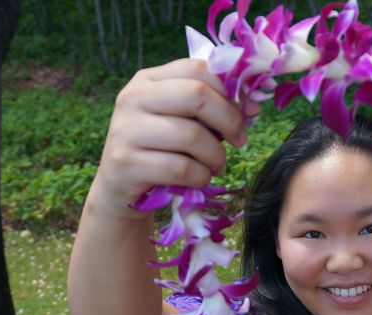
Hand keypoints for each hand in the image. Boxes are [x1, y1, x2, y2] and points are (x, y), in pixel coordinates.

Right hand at [89, 59, 258, 218]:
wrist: (119, 189)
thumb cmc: (159, 151)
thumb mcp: (180, 121)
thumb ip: (210, 108)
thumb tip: (252, 106)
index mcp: (147, 80)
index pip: (197, 69)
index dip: (229, 92)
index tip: (243, 114)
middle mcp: (132, 98)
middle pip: (197, 95)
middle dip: (229, 120)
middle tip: (238, 140)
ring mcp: (126, 130)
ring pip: (192, 136)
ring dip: (216, 156)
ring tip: (216, 165)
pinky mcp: (126, 163)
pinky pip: (181, 168)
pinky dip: (200, 177)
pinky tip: (199, 179)